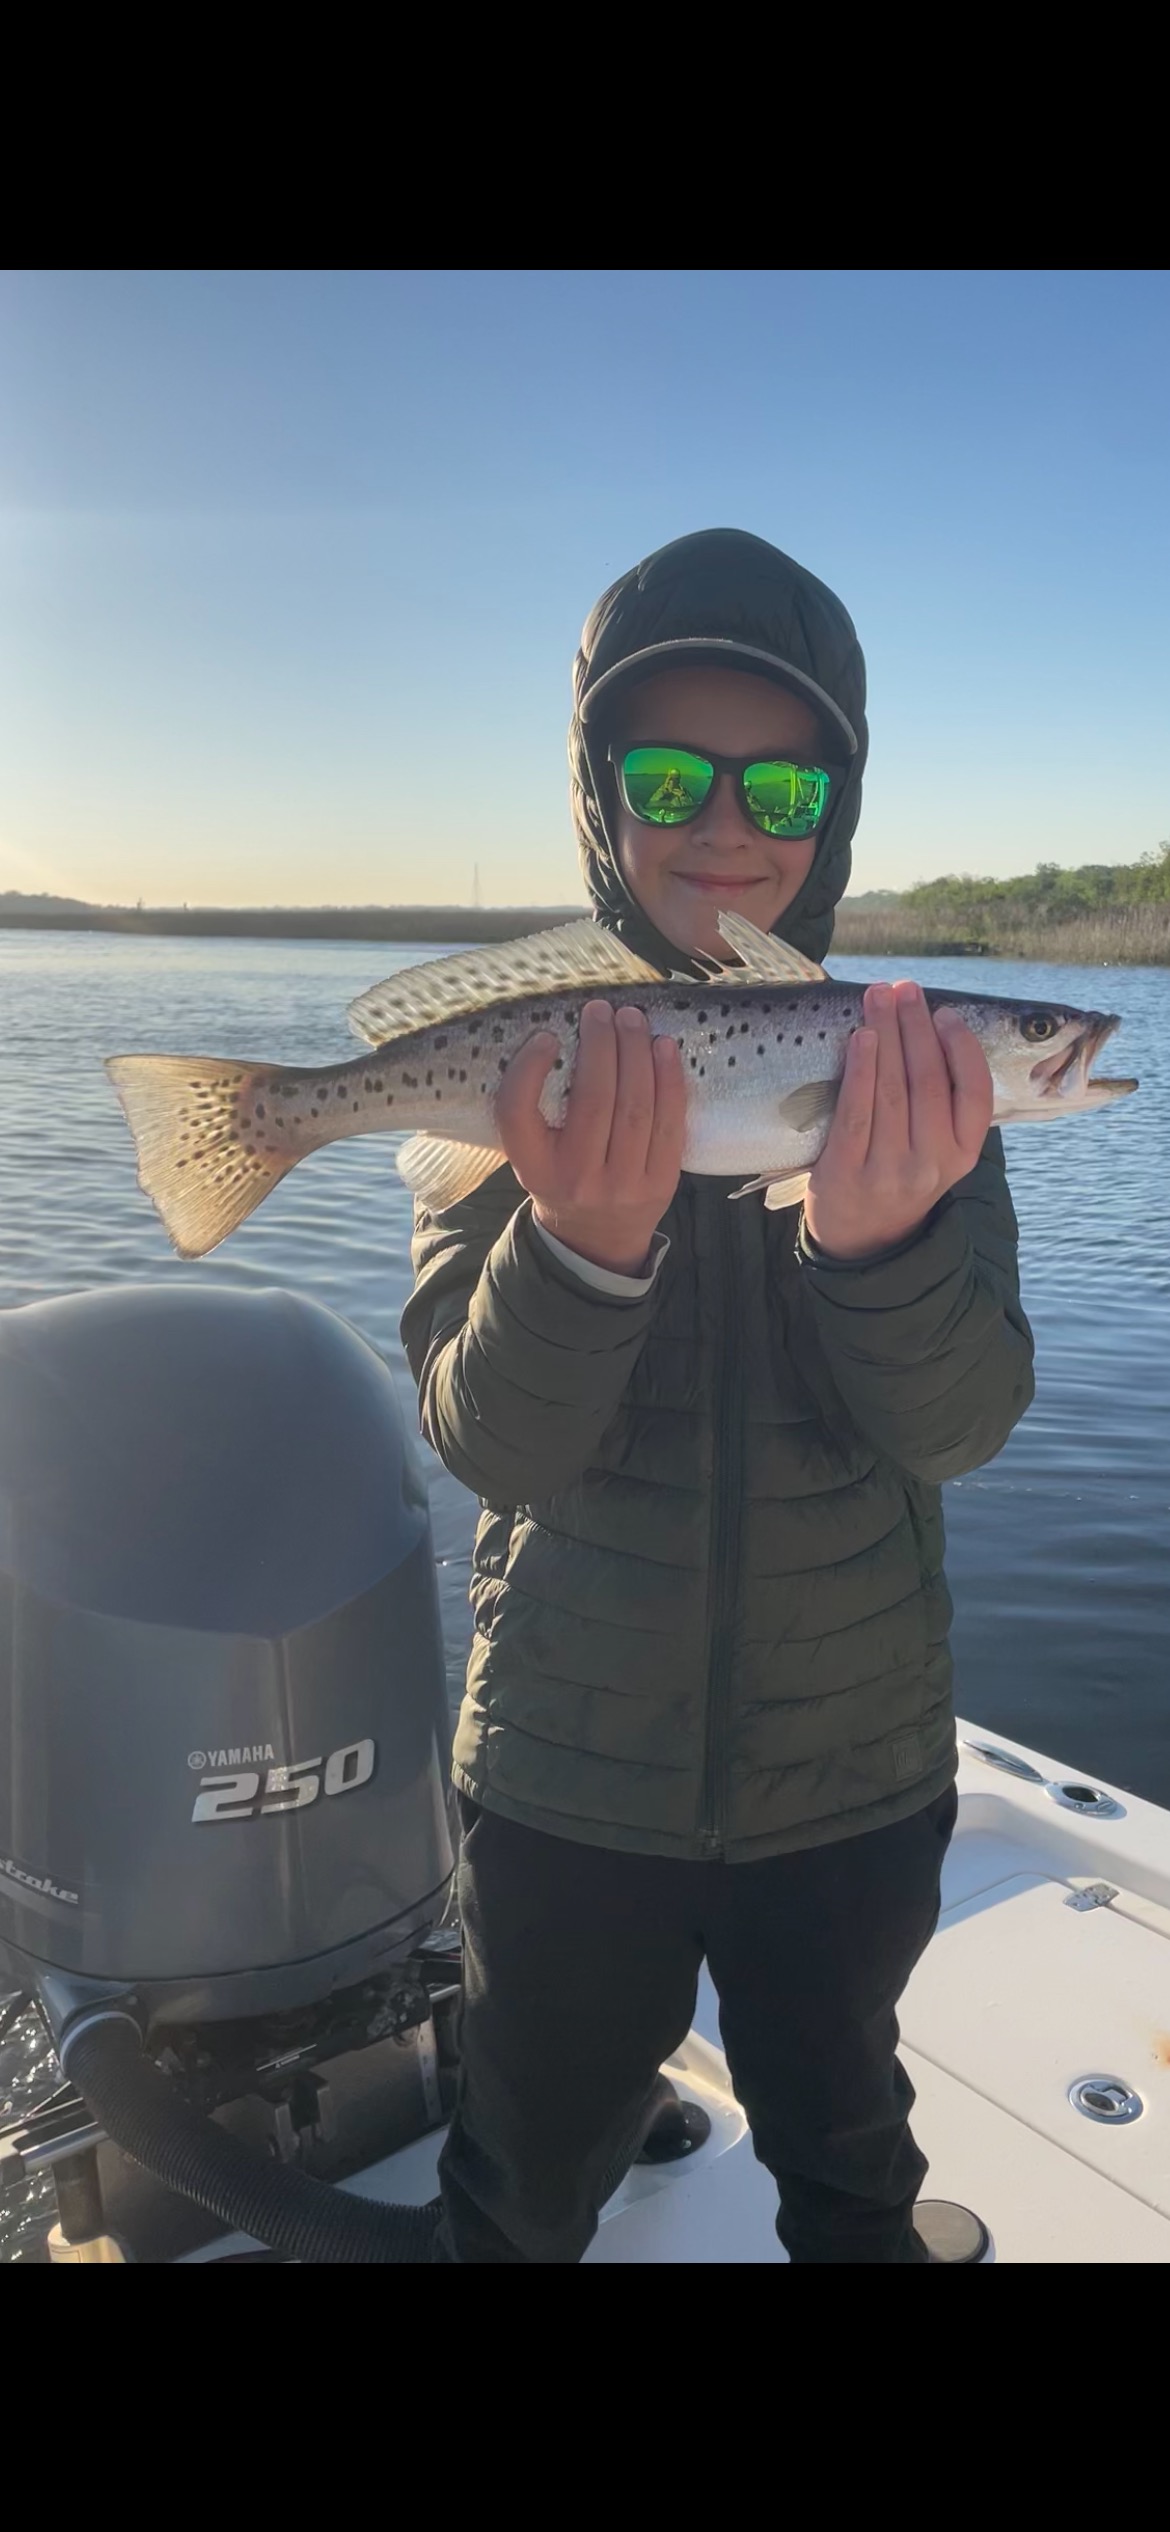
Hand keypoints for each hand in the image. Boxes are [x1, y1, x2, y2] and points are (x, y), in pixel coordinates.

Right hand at [496, 1001, 685, 1275]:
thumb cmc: (560, 1175)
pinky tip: (663, 1049)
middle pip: (592, 1101)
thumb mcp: (532, 1152)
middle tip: (601, 1010)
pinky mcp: (660, 1184)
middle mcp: (575, 1179)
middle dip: (600, 1046)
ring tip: (632, 1019)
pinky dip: (669, 1080)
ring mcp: (622, 1185)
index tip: (546, 1036)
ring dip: (636, 1054)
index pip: (517, 1114)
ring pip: (634, 1108)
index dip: (528, 1070)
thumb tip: (561, 1035)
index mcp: (532, 1168)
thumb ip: (536, 1106)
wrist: (595, 1238)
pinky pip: (669, 1124)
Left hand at [803, 980, 993, 1261]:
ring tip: (879, 996)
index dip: (961, 1048)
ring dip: (886, 1034)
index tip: (944, 1012)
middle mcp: (932, 1163)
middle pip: (928, 1082)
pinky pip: (856, 1112)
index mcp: (962, 1154)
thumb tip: (936, 1028)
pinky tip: (862, 1038)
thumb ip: (945, 1105)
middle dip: (916, 1027)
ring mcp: (889, 1171)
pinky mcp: (846, 1174)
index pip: (974, 1093)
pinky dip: (860, 1070)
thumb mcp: (939, 1150)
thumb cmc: (901, 1174)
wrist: (863, 1240)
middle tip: (905, 988)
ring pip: (892, 1090)